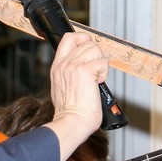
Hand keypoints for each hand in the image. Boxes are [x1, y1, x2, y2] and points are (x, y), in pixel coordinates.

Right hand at [44, 31, 108, 160]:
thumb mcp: (62, 87)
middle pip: (86, 41)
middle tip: (96, 70)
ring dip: (101, 63)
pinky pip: (102, 62)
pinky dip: (104, 72)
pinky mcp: (85, 71)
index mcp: (57, 66)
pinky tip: (98, 83)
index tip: (89, 51)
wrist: (72, 122)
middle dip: (96, 54)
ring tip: (96, 78)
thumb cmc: (70, 111)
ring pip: (95, 49)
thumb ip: (69, 73)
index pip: (68, 38)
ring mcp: (73, 66)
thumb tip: (84, 66)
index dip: (82, 39)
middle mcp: (64, 64)